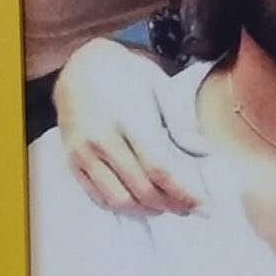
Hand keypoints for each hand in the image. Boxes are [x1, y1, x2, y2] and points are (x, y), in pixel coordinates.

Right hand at [53, 38, 203, 215]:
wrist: (81, 65)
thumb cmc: (127, 74)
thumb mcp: (159, 86)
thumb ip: (180, 122)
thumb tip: (203, 152)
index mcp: (129, 119)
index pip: (159, 168)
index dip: (183, 192)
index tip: (203, 204)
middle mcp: (103, 139)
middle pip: (141, 188)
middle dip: (170, 205)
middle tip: (189, 208)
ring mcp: (84, 153)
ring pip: (118, 199)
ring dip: (146, 210)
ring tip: (166, 206)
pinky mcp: (72, 161)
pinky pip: (97, 196)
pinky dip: (121, 206)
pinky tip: (139, 202)